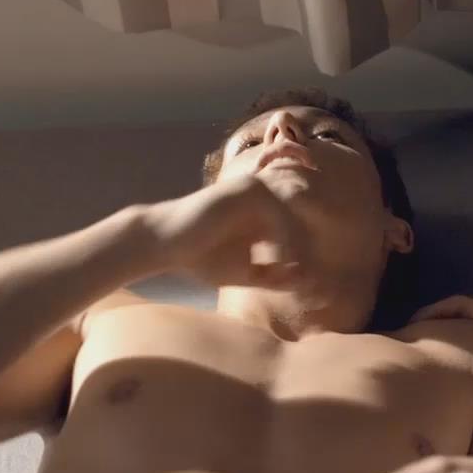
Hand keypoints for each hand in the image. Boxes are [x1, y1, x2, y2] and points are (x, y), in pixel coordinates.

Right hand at [140, 172, 320, 291]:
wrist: (164, 244)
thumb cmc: (202, 258)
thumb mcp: (246, 272)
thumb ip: (276, 276)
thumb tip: (308, 282)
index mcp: (266, 212)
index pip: (302, 230)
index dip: (307, 256)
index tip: (306, 283)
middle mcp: (264, 195)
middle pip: (304, 223)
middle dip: (306, 254)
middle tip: (305, 282)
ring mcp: (257, 188)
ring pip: (293, 219)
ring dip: (296, 249)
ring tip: (287, 275)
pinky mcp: (248, 189)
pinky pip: (278, 214)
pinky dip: (282, 240)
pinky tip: (277, 263)